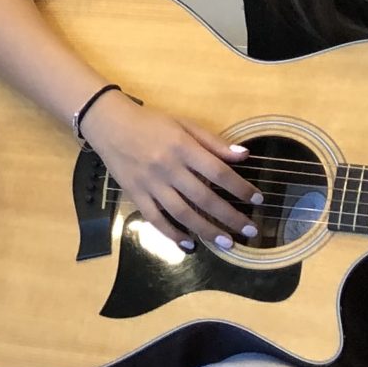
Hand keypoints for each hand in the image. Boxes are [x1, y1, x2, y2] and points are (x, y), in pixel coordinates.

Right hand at [87, 98, 258, 253]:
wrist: (109, 123)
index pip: (218, 172)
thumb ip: (213, 142)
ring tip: (227, 242)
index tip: (258, 200)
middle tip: (250, 231)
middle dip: (230, 217)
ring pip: (182, 213)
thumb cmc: (151, 122)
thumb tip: (245, 156)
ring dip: (207, 230)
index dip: (240, 187)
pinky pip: (155, 219)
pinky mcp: (135, 194)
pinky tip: (189, 244)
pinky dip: (172, 234)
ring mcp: (150, 184)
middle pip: (204, 198)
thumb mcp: (184, 124)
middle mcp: (167, 167)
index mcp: (182, 147)